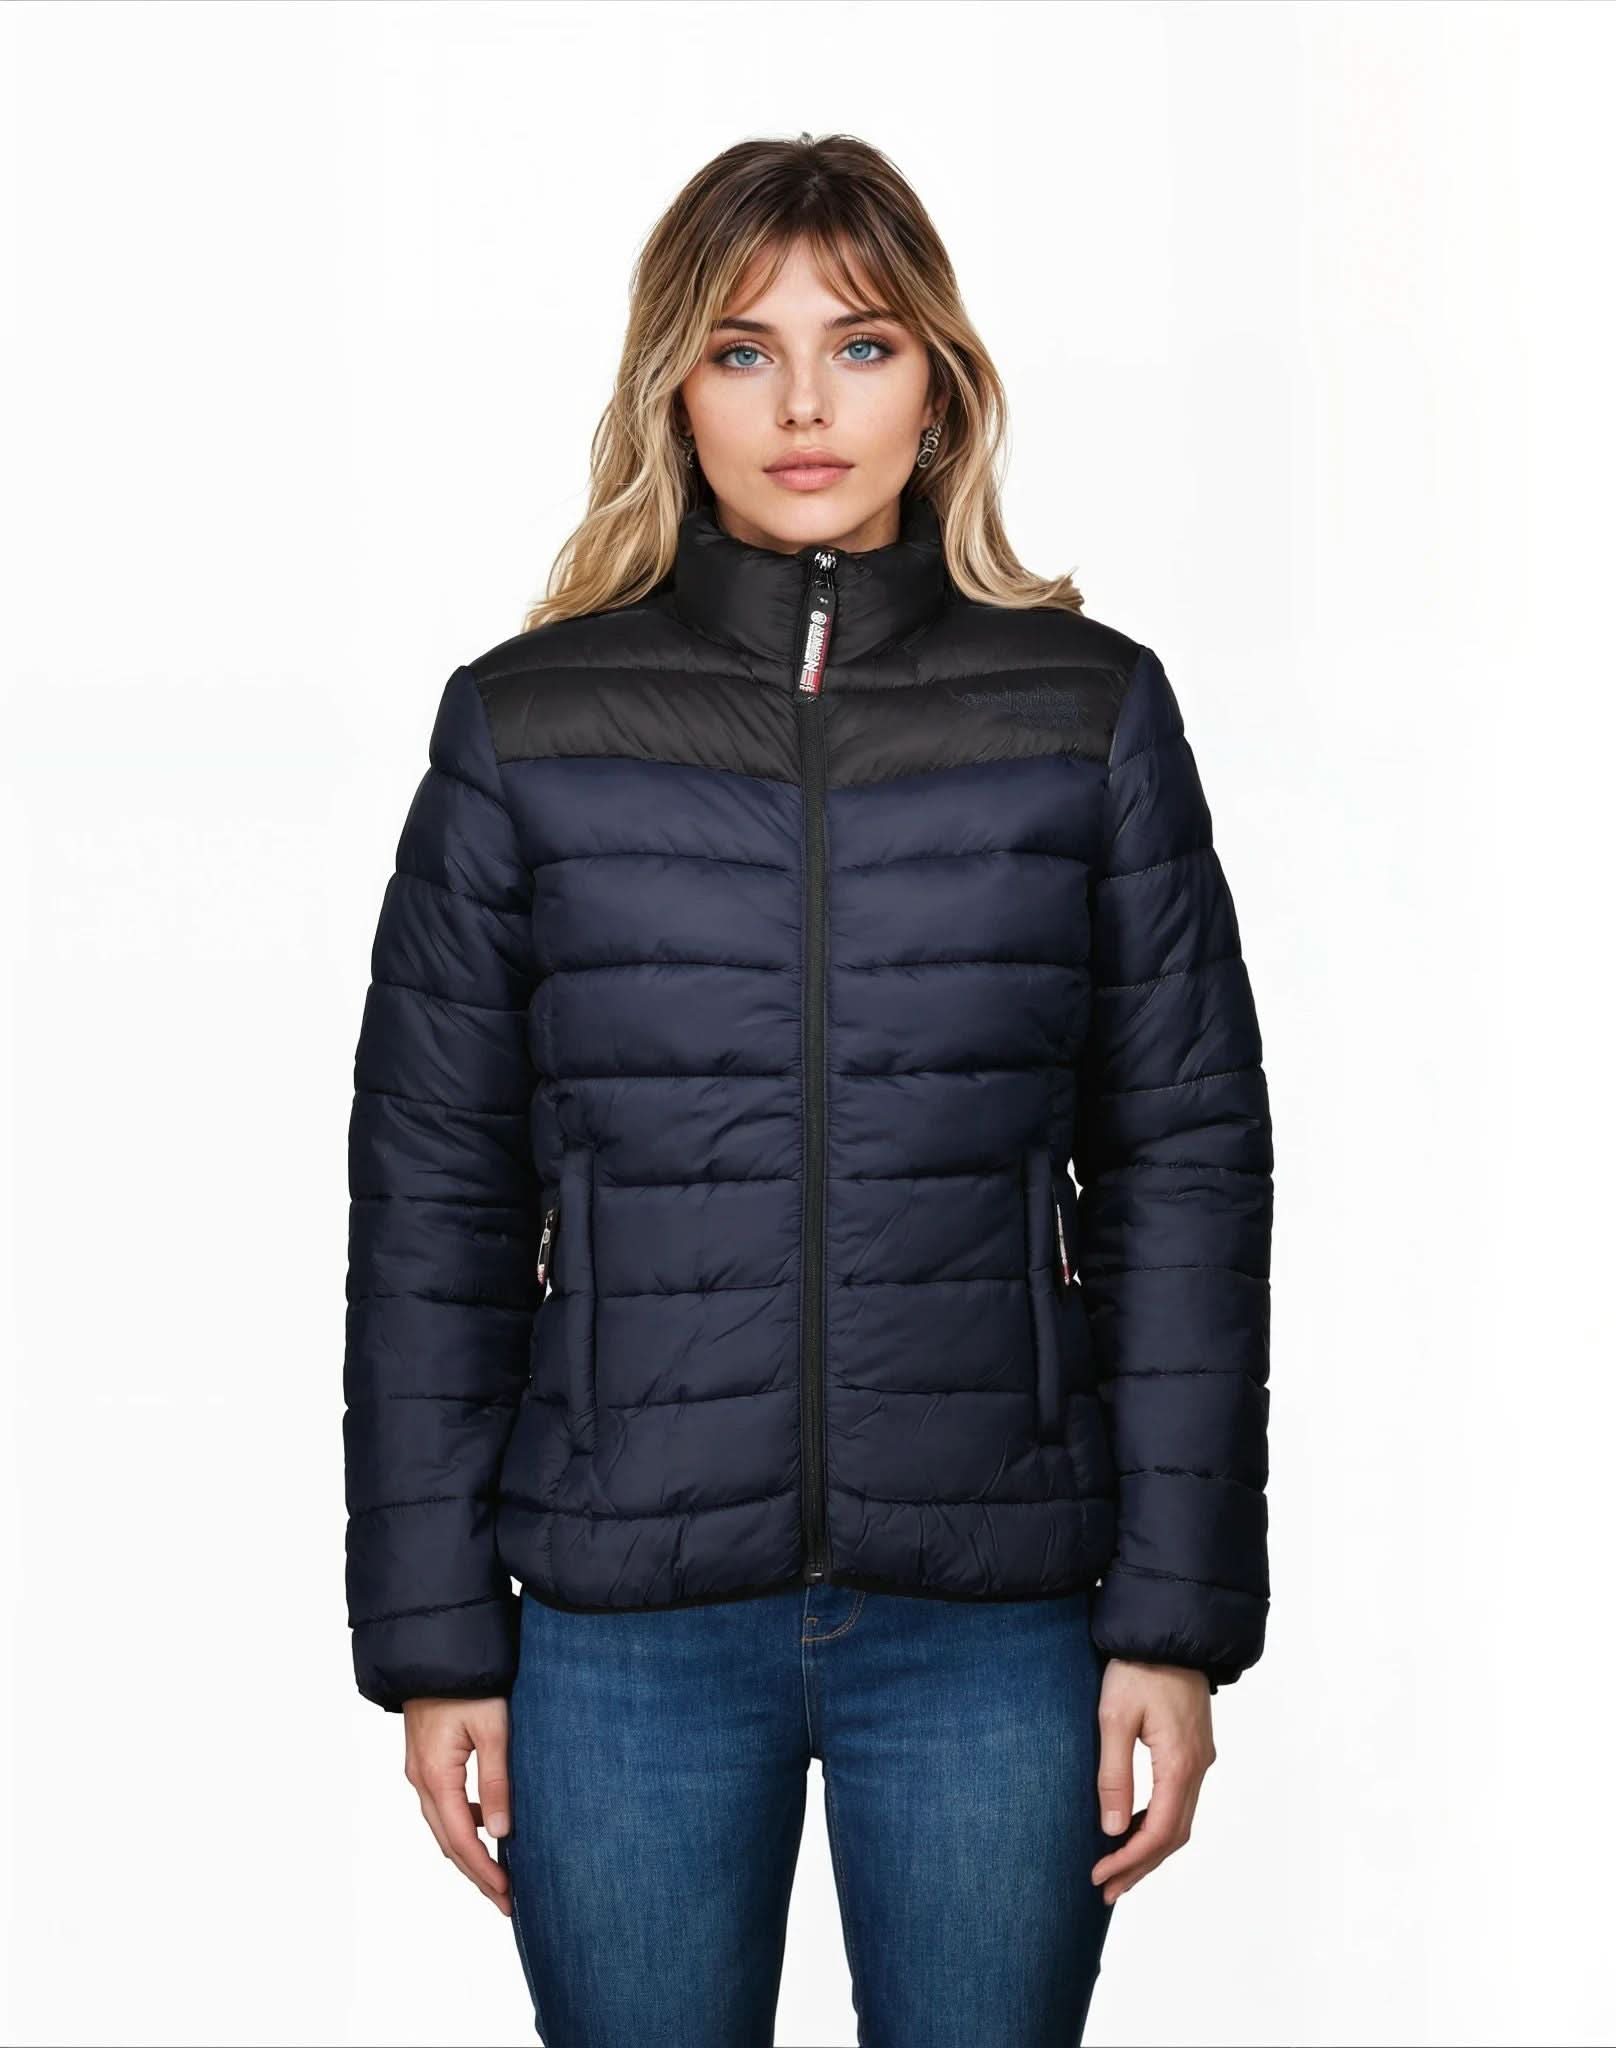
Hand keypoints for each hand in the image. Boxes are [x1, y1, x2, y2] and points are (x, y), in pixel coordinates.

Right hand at [402, 1696, 513, 1913]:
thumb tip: (500, 1832)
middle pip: (447, 1842)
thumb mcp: (493, 1727)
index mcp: (435, 1774)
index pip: (460, 1839)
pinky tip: (486, 1827)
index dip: (484, 1871)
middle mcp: (421, 1779)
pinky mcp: (425, 1761)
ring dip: (468, 1853)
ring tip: (499, 1875)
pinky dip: (462, 1827)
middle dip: (476, 1874)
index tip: (508, 1895)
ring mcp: (419, 1771)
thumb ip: (496, 1779)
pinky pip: (442, 1806)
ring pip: (442, 1827)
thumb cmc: (470, 1681)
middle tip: (506, 1901)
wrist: (436, 1648)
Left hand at [1091, 1659, 1214, 1903]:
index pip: (1159, 1832)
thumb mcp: (1114, 1717)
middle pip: (1174, 1835)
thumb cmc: (1138, 1667)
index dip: (1130, 1860)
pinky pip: (1180, 1799)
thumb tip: (1112, 1829)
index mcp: (1180, 1764)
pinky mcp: (1193, 1747)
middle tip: (1107, 1890)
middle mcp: (1198, 1767)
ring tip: (1118, 1870)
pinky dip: (1158, 1823)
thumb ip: (1114, 1775)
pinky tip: (1134, 1827)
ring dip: (1150, 1848)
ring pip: (1180, 1820)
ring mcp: (1200, 1758)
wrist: (1167, 1629)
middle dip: (1140, 1866)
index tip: (1099, 1875)